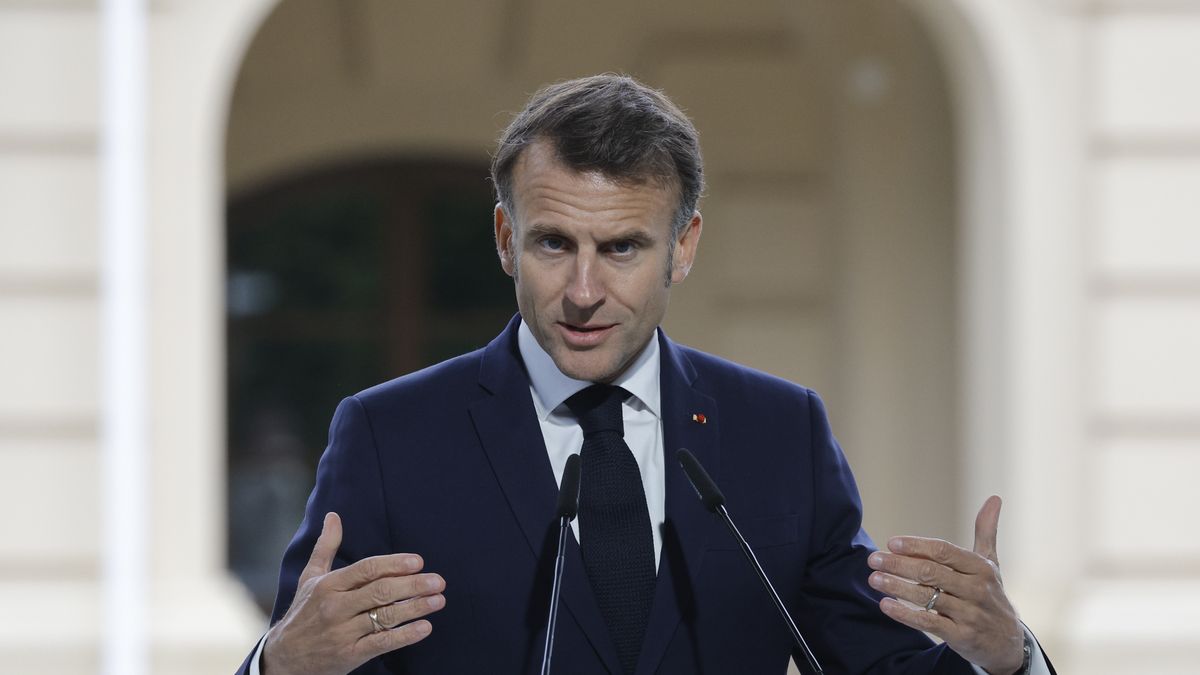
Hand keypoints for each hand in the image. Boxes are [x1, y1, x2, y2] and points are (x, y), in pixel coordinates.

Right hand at [261, 512, 445, 674]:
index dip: (394, 564)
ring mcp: (342, 633)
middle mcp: (335, 607)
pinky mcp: (349, 655)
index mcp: (329, 585)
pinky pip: (382, 643)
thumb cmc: (302, 613)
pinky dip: (405, 636)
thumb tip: (333, 516)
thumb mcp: (309, 578)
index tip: (418, 562)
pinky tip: (425, 627)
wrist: (283, 658)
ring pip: (385, 617)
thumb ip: (326, 547)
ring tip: (438, 600)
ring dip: (416, 608)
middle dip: (413, 585)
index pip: (367, 570)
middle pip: (381, 592)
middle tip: (438, 581)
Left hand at [866, 496, 1023, 674]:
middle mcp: (976, 589)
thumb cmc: (991, 594)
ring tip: (873, 579)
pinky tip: (885, 604)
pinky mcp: (961, 636)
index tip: (891, 543)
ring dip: (896, 587)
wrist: (1007, 642)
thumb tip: (995, 497)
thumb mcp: (991, 563)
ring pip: (926, 597)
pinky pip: (928, 622)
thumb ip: (986, 530)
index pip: (944, 552)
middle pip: (931, 572)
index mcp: (980, 568)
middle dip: (898, 565)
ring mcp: (969, 614)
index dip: (916, 546)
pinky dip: (904, 614)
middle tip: (873, 559)